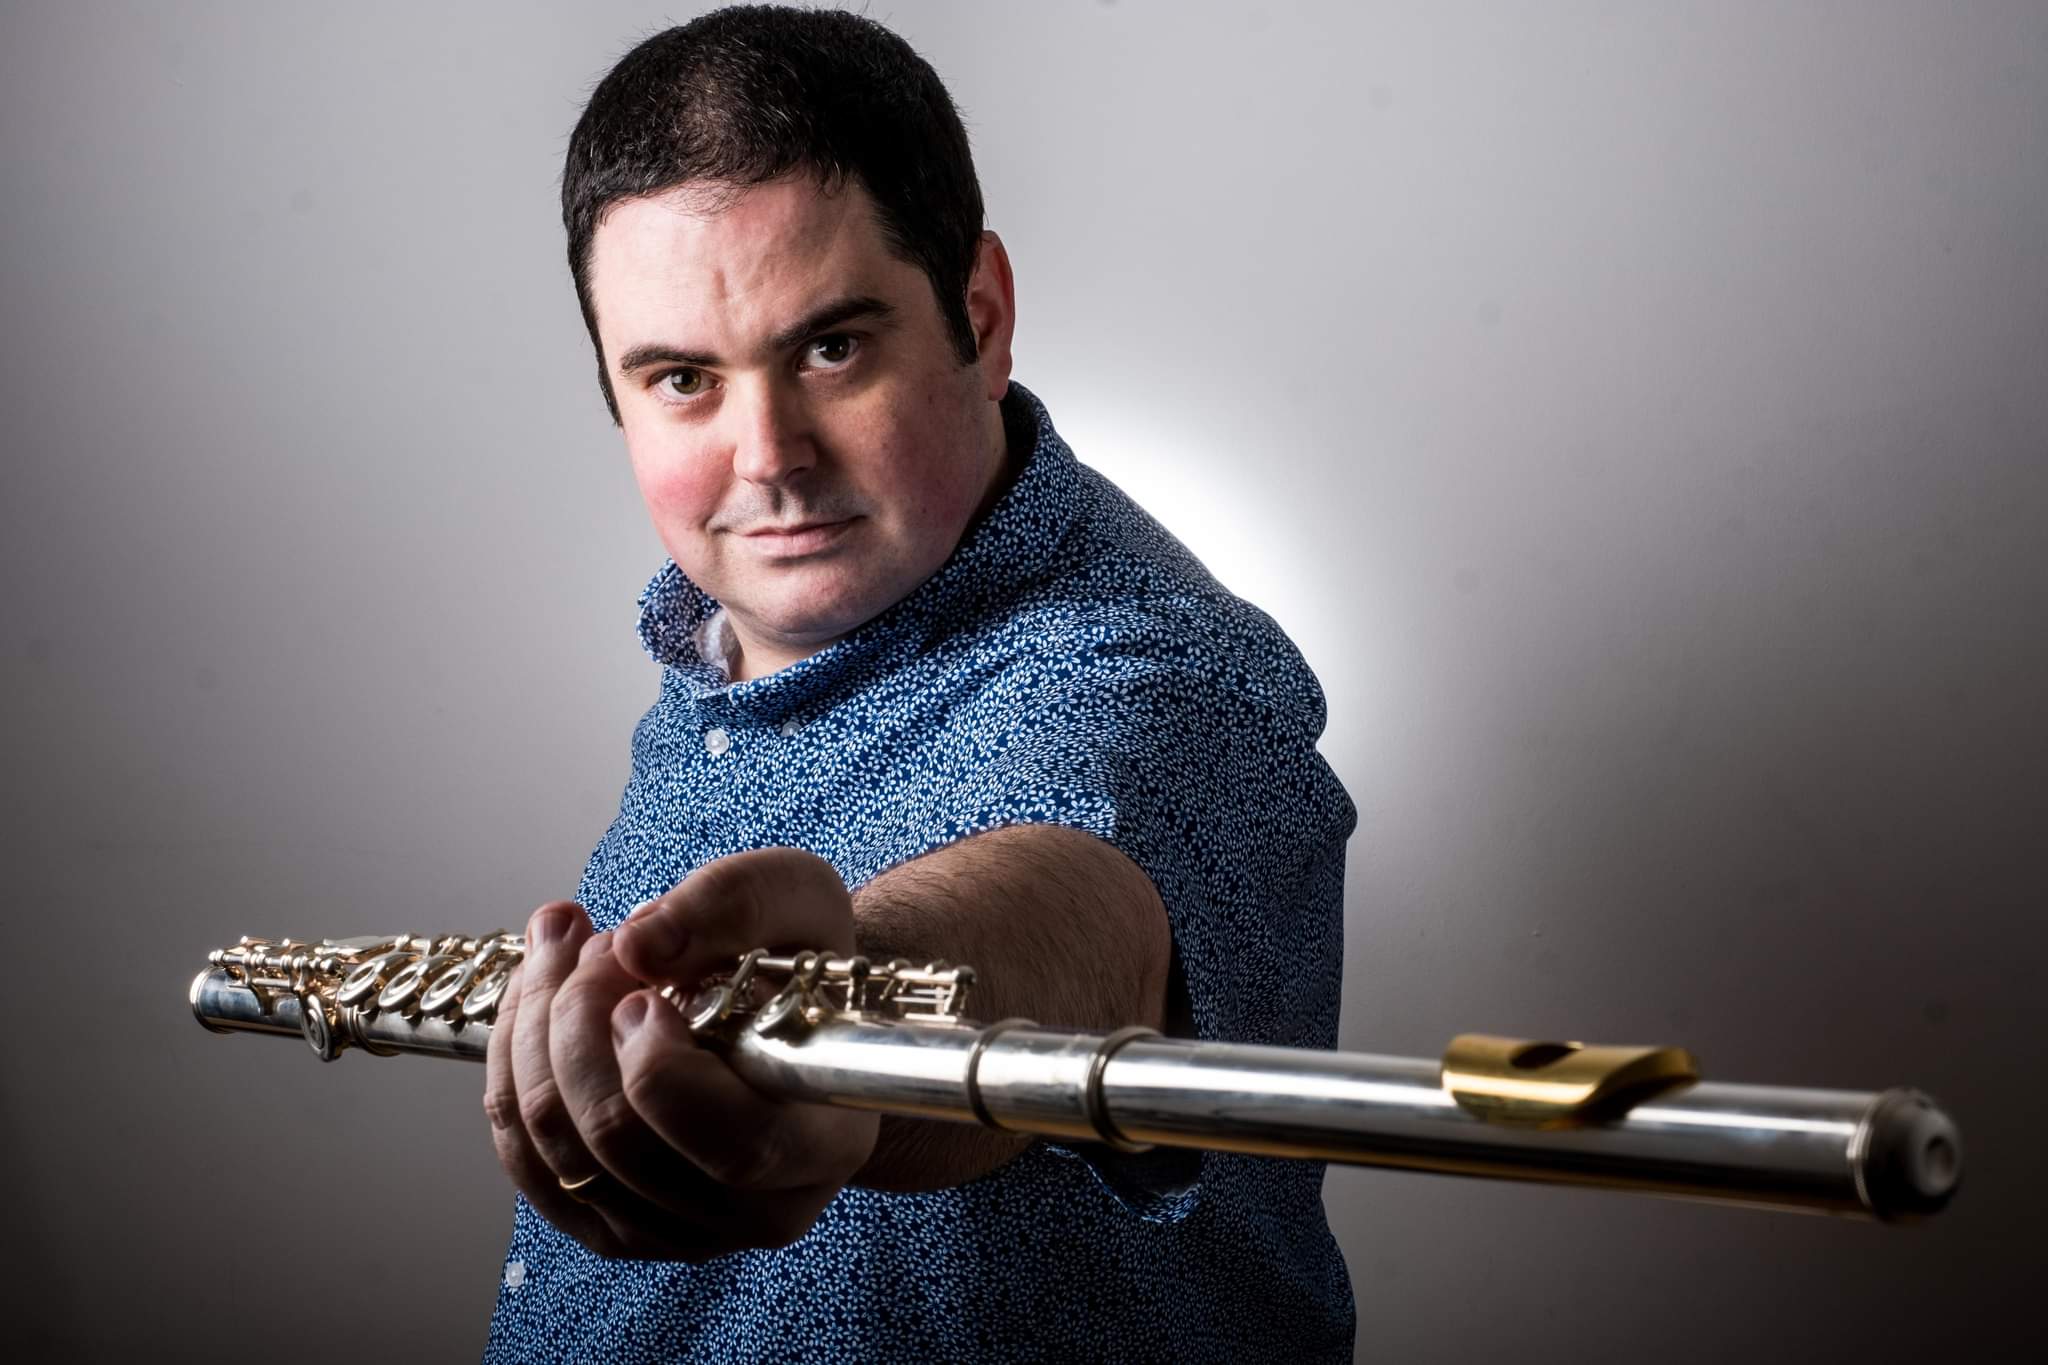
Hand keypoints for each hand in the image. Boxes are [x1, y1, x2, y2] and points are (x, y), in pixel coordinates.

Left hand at [482, 848, 879, 1260]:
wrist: (788, 1014)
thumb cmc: (802, 960)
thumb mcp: (797, 896)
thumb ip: (732, 905)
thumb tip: (638, 945)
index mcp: (826, 1142)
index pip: (734, 1143)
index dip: (662, 1068)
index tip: (641, 992)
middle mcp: (760, 1211)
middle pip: (619, 1140)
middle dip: (577, 1020)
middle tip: (598, 943)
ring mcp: (680, 1233)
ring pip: (558, 1150)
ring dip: (534, 1032)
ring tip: (566, 955)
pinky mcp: (617, 1231)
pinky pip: (528, 1164)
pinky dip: (513, 1073)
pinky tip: (536, 1006)